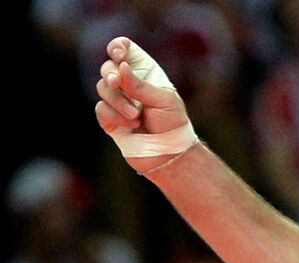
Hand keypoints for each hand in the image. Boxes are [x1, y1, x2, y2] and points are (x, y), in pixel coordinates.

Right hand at [94, 37, 194, 173]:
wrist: (170, 154)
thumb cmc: (173, 125)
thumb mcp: (164, 101)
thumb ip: (140, 85)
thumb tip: (121, 66)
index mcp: (144, 73)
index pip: (125, 50)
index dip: (118, 47)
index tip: (119, 55)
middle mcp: (128, 84)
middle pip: (107, 67)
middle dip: (110, 74)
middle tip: (116, 82)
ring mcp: (117, 100)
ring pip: (102, 88)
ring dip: (118, 101)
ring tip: (136, 116)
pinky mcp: (109, 118)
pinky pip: (101, 109)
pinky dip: (114, 116)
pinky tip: (131, 125)